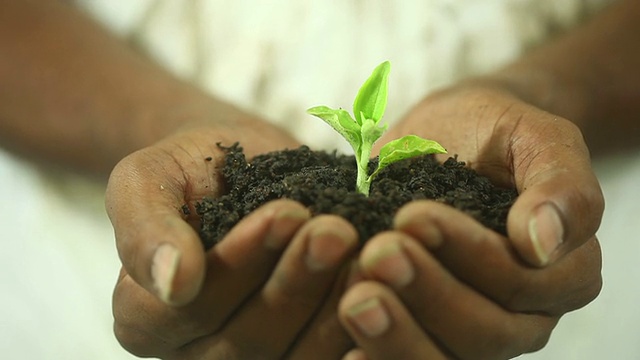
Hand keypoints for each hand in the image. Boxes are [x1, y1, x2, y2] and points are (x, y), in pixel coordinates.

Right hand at [107, 128, 358, 358]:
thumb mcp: (149, 178)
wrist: (242, 166)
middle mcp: (195, 352)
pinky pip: (326, 358)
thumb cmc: (193, 167)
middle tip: (335, 230)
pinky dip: (360, 334)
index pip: (188, 310)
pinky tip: (391, 299)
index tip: (285, 212)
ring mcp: (250, 358)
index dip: (239, 265)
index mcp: (145, 319)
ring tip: (366, 254)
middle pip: (245, 340)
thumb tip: (173, 283)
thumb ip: (145, 228)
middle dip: (295, 283)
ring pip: (293, 357)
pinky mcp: (296, 352)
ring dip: (333, 307)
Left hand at [341, 84, 603, 358]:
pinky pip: (411, 358)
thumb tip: (544, 242)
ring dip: (398, 334)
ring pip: (446, 357)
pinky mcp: (430, 331)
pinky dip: (381, 356)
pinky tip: (348, 352)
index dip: (471, 256)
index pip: (524, 285)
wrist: (446, 138)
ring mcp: (474, 329)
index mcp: (564, 271)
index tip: (413, 216)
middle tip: (377, 253)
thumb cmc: (492, 133)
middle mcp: (524, 314)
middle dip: (428, 293)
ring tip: (354, 301)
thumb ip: (559, 182)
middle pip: (486, 333)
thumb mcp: (533, 135)